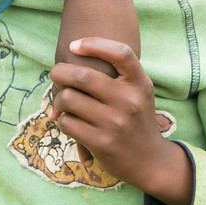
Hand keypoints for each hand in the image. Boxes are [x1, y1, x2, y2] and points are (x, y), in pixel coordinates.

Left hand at [49, 37, 191, 204]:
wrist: (150, 161)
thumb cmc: (136, 119)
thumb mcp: (138, 92)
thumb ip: (116, 74)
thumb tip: (71, 57)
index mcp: (139, 84)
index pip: (121, 53)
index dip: (94, 44)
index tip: (73, 45)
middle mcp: (129, 101)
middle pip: (83, 76)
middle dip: (60, 72)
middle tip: (56, 74)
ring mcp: (115, 123)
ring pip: (69, 99)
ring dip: (58, 99)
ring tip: (63, 102)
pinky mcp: (101, 143)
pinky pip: (67, 122)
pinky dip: (62, 120)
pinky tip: (70, 121)